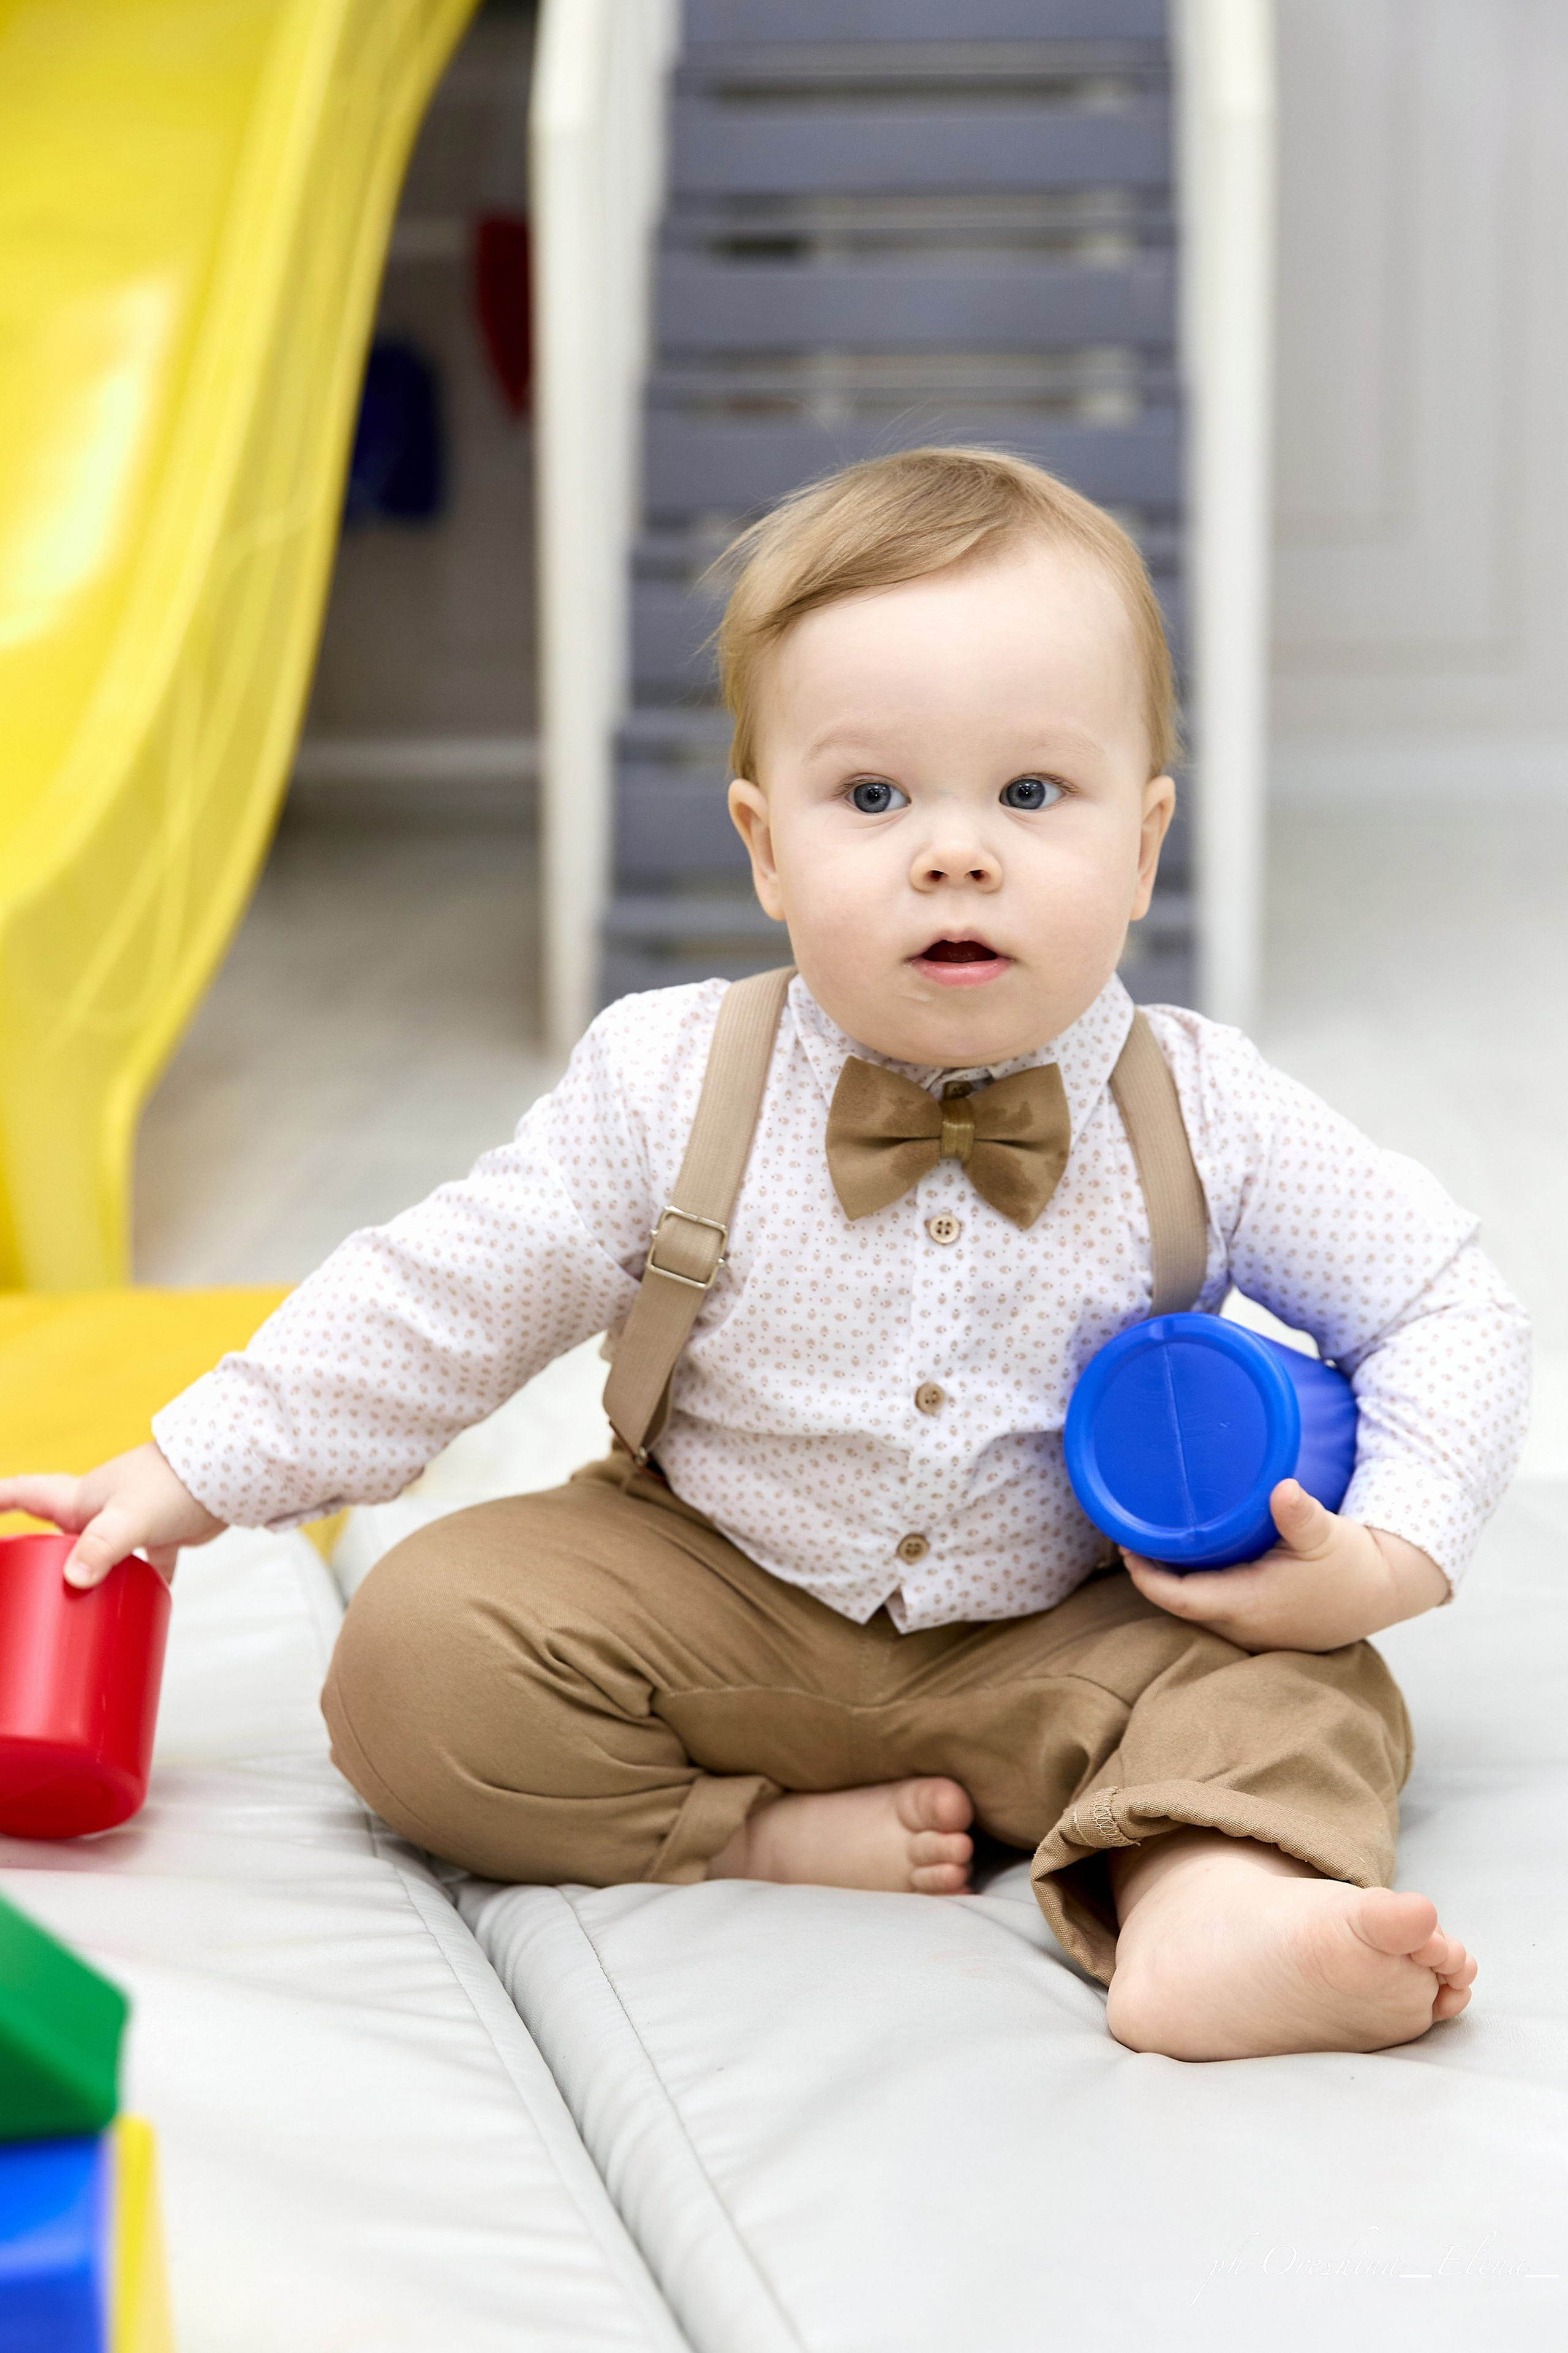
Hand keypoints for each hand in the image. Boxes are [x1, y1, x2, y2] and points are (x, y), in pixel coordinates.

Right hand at [0, 1442, 224, 1588]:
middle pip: (56, 1530)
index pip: (23, 1494)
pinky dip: (140, 1582)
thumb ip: (101, 1547)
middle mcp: (98, 1508)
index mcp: (79, 1498)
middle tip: (22, 1578)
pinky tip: (140, 1604)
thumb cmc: (173, 1482)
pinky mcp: (159, 1534)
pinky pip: (142, 1564)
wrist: (226, 1473)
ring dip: (89, 1573)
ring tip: (75, 1605)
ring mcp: (128, 1521)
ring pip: (98, 1552)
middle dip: (39, 1551)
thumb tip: (73, 1579)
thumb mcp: (129, 1518)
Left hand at [1123, 1479, 1449, 1652]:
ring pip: (1194, 1606)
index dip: (1144, 1575)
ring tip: (1149, 1538)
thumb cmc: (1353, 1564)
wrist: (1384, 1593)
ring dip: (1170, 1578)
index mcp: (1248, 1604)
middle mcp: (1242, 1625)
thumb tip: (1284, 1489)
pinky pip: (1212, 1606)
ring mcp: (1250, 1630)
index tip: (1123, 1543)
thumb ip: (1302, 1515)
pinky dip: (1193, 1584)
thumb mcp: (1329, 1535)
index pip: (1178, 1599)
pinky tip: (1188, 1558)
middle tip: (1129, 1528)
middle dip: (1150, 1571)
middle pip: (1177, 1603)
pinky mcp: (1259, 1624)